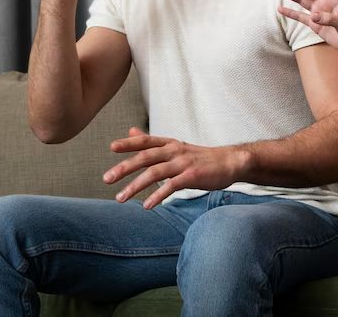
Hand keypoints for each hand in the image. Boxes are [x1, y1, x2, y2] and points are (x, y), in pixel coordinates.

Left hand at [104, 127, 247, 208]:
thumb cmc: (201, 158)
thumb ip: (152, 142)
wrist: (231, 162)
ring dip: (135, 186)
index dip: (129, 143)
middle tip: (106, 179)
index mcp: (171, 144)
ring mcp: (184, 163)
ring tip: (121, 198)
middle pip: (145, 157)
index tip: (112, 147)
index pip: (147, 141)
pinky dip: (158, 196)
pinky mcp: (192, 177)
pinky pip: (171, 186)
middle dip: (124, 167)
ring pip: (154, 173)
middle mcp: (175, 151)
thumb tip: (131, 131)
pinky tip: (147, 206)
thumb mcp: (176, 147)